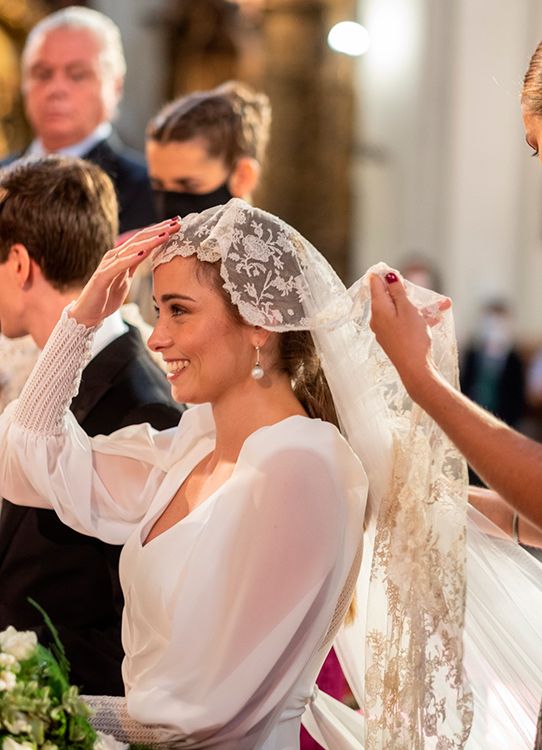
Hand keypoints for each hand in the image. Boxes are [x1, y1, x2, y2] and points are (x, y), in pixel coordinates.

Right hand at [69, 218, 179, 326]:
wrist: (87, 314)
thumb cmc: (106, 297)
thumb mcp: (125, 278)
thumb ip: (135, 265)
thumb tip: (149, 255)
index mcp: (122, 256)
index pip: (144, 239)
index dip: (160, 231)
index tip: (177, 224)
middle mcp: (114, 256)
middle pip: (140, 238)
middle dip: (159, 230)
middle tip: (177, 223)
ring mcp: (108, 265)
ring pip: (131, 249)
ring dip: (150, 241)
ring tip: (165, 234)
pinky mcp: (102, 277)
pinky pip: (119, 266)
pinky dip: (131, 258)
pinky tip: (144, 252)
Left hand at [369, 271, 450, 392]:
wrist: (415, 369)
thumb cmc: (412, 337)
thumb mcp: (407, 309)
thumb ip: (398, 291)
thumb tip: (388, 276)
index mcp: (378, 309)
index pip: (374, 284)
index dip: (385, 275)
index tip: (398, 273)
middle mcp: (378, 319)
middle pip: (390, 298)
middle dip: (409, 292)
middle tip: (423, 290)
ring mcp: (385, 330)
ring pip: (402, 311)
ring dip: (422, 306)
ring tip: (444, 304)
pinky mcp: (394, 339)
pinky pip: (405, 323)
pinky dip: (419, 319)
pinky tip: (438, 318)